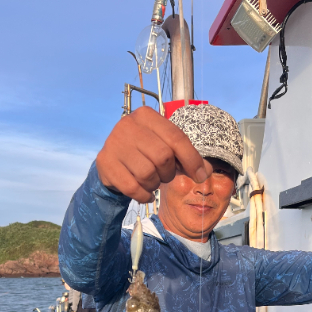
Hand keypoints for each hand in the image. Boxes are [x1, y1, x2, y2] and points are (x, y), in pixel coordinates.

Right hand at [96, 107, 210, 202]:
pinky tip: (146, 194)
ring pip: (147, 174)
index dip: (192, 159)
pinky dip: (144, 195)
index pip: (176, 138)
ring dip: (154, 184)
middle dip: (169, 173)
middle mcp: (128, 125)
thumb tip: (206, 172)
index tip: (200, 176)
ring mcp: (114, 143)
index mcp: (146, 115)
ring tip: (151, 181)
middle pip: (163, 156)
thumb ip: (187, 157)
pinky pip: (133, 187)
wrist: (112, 162)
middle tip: (164, 175)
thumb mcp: (166, 148)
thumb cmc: (145, 153)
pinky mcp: (105, 163)